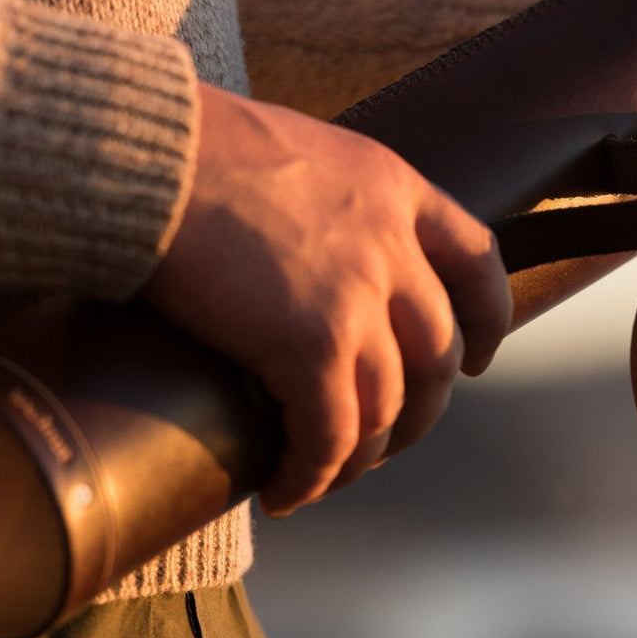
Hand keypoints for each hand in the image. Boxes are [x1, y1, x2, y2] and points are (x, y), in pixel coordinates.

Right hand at [143, 84, 511, 517]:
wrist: (150, 156)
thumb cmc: (191, 146)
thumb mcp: (294, 150)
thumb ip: (325, 198)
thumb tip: (301, 241)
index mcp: (393, 188)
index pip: (476, 261)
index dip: (486, 321)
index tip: (477, 360)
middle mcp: (391, 245)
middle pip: (437, 353)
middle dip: (419, 410)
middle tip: (386, 438)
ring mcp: (358, 299)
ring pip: (386, 407)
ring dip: (360, 455)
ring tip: (325, 475)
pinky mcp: (310, 346)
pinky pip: (329, 436)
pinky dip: (312, 474)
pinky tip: (287, 491)